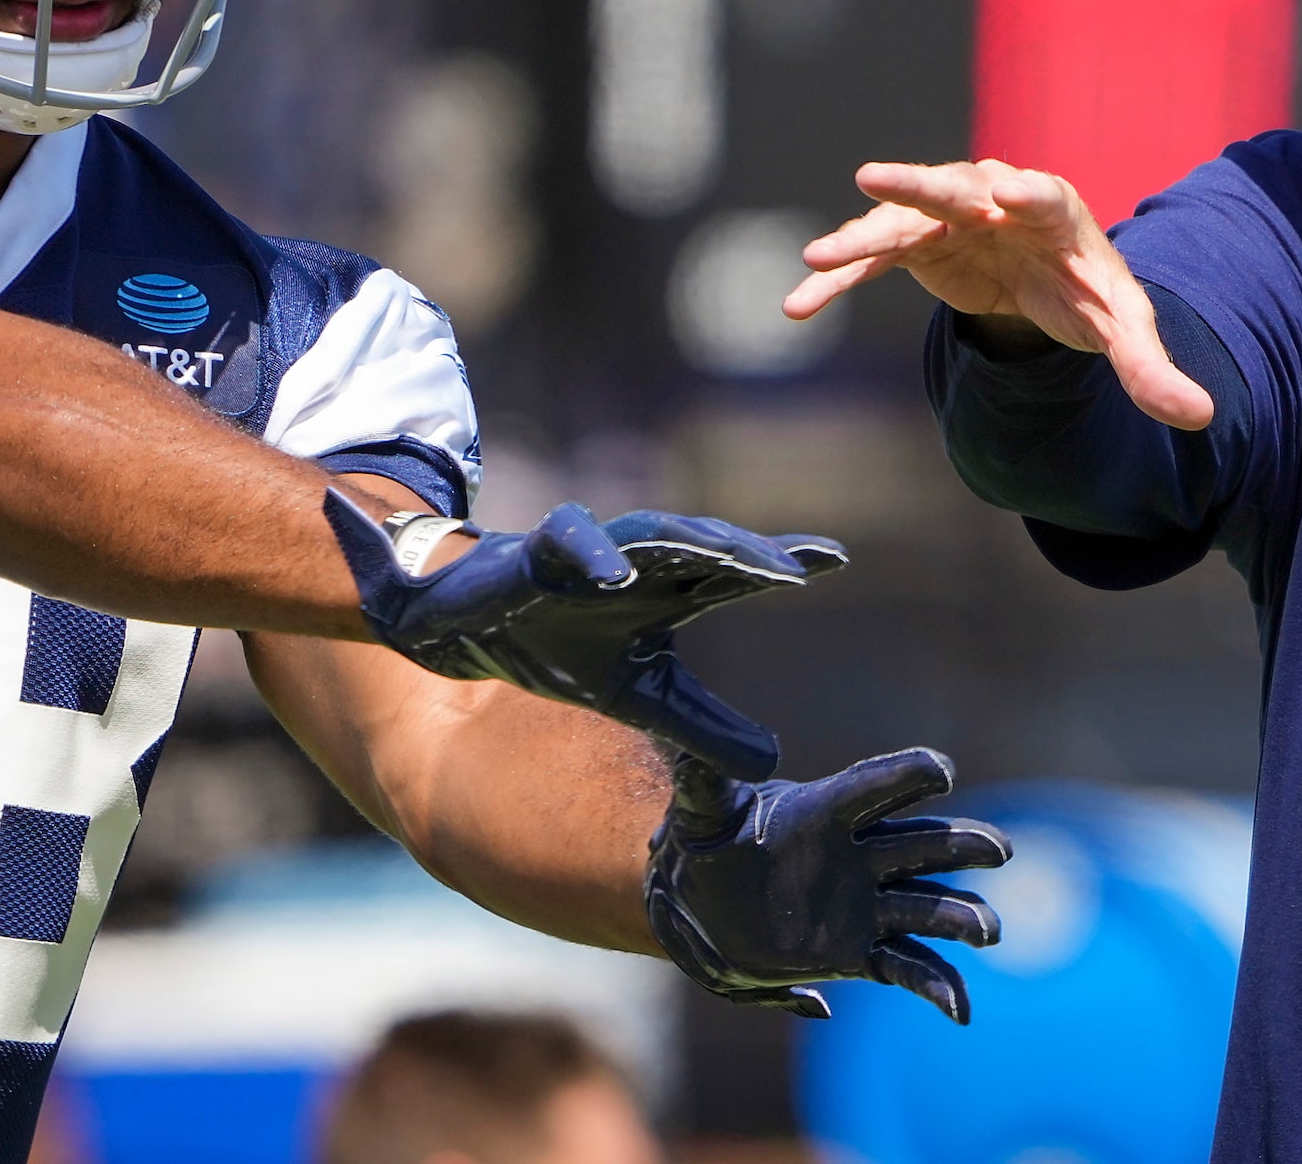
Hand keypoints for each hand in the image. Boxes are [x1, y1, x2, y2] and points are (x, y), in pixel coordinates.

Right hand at [328, 489, 843, 779]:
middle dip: (750, 553)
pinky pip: (570, 541)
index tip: (835, 560)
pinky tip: (617, 577)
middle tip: (798, 566)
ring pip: (651, 533)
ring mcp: (592, 550)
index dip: (781, 562)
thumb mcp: (641, 701)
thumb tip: (772, 767)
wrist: (465, 631)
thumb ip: (704, 728)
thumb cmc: (560, 650)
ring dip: (692, 543)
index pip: (734, 571)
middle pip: (706, 548)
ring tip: (736, 560)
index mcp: (668, 592)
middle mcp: (640, 563)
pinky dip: (593, 555)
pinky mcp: (539, 550)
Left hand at [645, 748, 1009, 1023]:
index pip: (873, 787)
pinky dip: (938, 987)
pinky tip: (961, 1011)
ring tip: (987, 932)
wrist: (704, 903)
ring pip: (928, 907)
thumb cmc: (706, 844)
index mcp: (825, 811)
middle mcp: (857, 855)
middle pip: (922, 844)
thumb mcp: (700, 812)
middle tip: (999, 852)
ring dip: (962, 917)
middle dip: (961, 845)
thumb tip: (690, 750)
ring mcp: (864, 905)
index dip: (905, 776)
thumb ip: (702, 780)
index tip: (942, 771)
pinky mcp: (859, 952)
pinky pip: (908, 967)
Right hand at [785, 159, 1211, 430]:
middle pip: (957, 187)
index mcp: (1056, 211)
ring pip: (901, 222)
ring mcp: (951, 217)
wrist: (1049, 283)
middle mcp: (996, 199)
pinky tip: (799, 304)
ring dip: (858, 237)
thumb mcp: (1124, 333)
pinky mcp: (918, 245)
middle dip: (918, 185)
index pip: (1043, 197)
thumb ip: (1153, 372)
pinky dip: (839, 278)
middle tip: (874, 177)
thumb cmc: (1089, 297)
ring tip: (816, 256)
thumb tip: (1203, 417)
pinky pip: (873, 258)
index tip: (1007, 192)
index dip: (1027, 193)